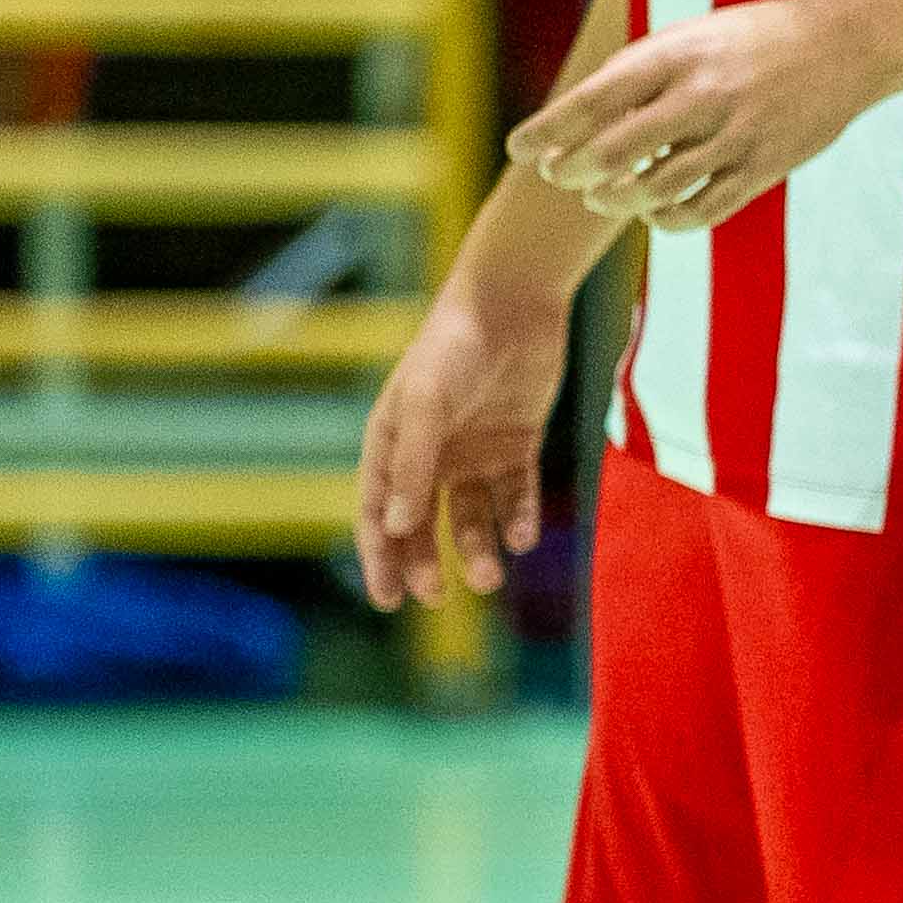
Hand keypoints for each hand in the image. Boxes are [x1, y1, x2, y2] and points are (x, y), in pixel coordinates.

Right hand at [353, 277, 569, 611]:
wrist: (513, 303)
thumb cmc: (455, 347)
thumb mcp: (427, 403)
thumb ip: (413, 465)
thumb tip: (399, 527)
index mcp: (393, 443)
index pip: (380, 513)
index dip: (381, 558)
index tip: (388, 600)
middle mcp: (431, 453)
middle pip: (422, 525)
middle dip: (426, 563)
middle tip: (437, 598)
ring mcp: (474, 450)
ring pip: (470, 517)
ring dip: (477, 550)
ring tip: (489, 577)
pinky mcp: (516, 443)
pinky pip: (515, 495)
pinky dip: (518, 519)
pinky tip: (523, 538)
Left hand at [506, 0, 898, 235]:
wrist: (845, 44)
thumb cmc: (753, 38)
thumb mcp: (691, 36)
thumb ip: (639, 73)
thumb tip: (580, 121)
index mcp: (676, 55)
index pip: (592, 100)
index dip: (547, 131)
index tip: (518, 150)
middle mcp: (701, 95)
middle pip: (614, 152)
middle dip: (572, 171)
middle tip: (559, 176)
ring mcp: (735, 135)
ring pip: (654, 189)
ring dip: (616, 199)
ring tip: (603, 197)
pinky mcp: (763, 168)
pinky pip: (701, 210)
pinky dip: (666, 219)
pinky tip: (653, 213)